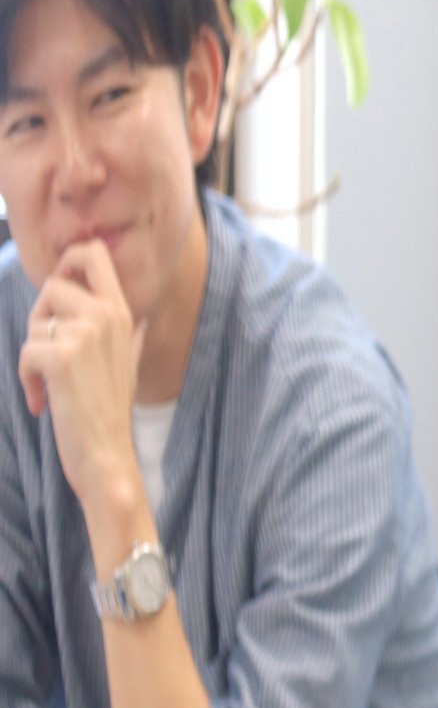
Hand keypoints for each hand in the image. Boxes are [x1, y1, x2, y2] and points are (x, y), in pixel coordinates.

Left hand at [16, 241, 146, 519]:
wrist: (108, 453)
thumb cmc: (112, 411)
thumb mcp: (128, 365)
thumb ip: (130, 336)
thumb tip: (142, 320)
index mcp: (122, 314)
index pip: (93, 254)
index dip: (67, 262)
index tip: (61, 292)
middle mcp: (107, 317)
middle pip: (54, 283)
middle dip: (41, 314)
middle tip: (50, 349)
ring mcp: (85, 335)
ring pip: (36, 320)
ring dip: (33, 352)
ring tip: (49, 382)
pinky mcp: (61, 357)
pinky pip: (26, 351)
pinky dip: (27, 380)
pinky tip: (42, 402)